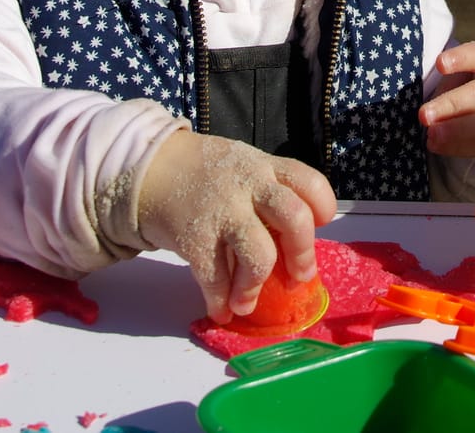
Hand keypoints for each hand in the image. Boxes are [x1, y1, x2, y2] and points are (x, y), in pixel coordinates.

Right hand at [135, 130, 335, 323]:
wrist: (151, 167)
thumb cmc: (207, 174)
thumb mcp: (243, 165)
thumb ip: (269, 193)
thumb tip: (294, 247)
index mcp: (265, 167)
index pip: (309, 182)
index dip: (323, 207)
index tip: (319, 225)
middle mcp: (249, 186)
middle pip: (294, 218)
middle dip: (302, 254)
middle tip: (298, 276)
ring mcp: (222, 212)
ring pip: (259, 255)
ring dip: (256, 286)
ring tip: (248, 302)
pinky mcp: (195, 237)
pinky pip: (215, 278)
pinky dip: (219, 302)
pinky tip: (221, 310)